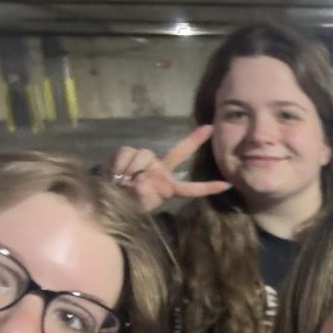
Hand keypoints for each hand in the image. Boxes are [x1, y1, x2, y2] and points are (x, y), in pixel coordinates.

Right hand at [103, 125, 231, 210]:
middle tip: (209, 128)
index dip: (208, 187)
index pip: (191, 188)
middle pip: (180, 152)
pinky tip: (115, 173)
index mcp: (168, 186)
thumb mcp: (139, 205)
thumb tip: (141, 180)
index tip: (227, 185)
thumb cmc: (125, 203)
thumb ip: (143, 194)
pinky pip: (127, 153)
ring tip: (122, 181)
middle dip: (195, 140)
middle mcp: (161, 169)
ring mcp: (146, 159)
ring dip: (131, 168)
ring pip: (145, 155)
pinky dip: (120, 164)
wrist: (105, 195)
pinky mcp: (129, 152)